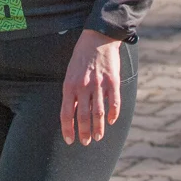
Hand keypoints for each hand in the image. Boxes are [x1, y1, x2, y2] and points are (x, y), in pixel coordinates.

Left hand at [59, 29, 123, 145]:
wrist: (97, 38)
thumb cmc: (81, 57)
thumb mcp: (70, 73)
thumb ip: (71, 93)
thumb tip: (72, 113)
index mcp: (70, 85)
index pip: (66, 114)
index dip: (68, 129)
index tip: (69, 140)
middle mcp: (84, 86)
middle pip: (84, 117)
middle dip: (84, 133)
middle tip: (86, 142)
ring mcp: (99, 84)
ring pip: (99, 113)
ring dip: (98, 128)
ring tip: (98, 137)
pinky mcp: (113, 81)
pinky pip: (114, 103)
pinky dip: (113, 115)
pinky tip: (111, 121)